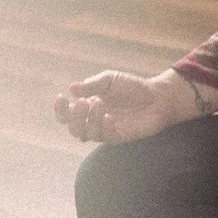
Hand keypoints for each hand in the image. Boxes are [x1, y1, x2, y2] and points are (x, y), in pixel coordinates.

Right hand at [52, 69, 200, 144]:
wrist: (157, 96)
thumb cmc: (132, 87)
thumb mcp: (109, 80)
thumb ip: (91, 85)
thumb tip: (71, 89)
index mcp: (88, 106)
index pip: (66, 114)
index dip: (60, 109)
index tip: (61, 97)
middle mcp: (94, 121)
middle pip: (73, 128)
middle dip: (74, 116)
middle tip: (83, 102)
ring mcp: (106, 130)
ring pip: (87, 134)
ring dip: (90, 119)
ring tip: (99, 103)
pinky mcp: (119, 137)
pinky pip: (106, 137)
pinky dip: (104, 127)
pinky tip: (109, 117)